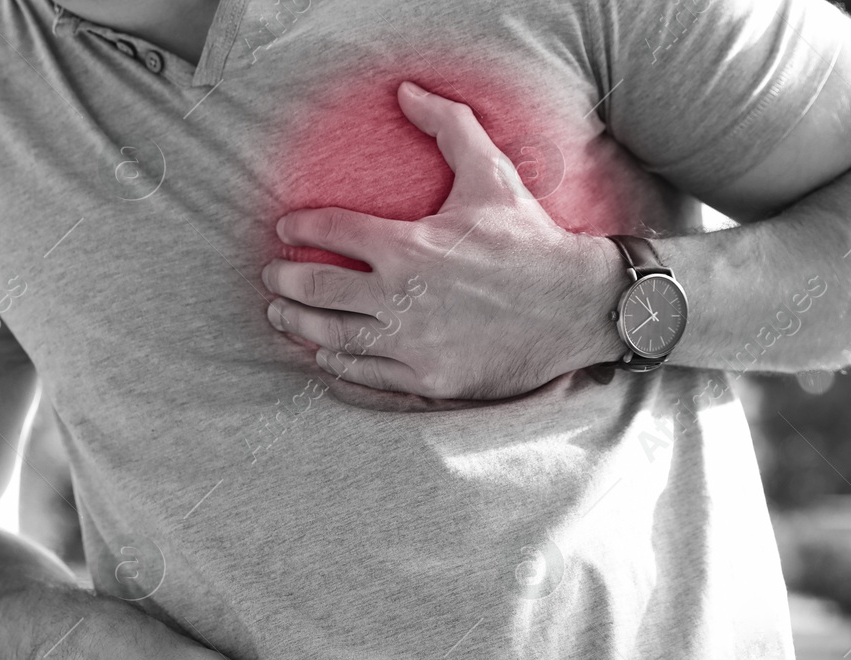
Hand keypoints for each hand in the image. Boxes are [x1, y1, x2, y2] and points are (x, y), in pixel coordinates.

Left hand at [261, 81, 625, 399]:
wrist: (577, 306)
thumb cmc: (529, 240)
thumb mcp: (491, 174)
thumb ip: (447, 127)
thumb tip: (406, 90)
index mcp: (409, 245)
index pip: (332, 231)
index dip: (300, 227)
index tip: (287, 227)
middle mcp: (401, 297)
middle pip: (317, 287)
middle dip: (285, 278)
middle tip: (273, 274)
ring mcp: (412, 342)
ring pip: (331, 335)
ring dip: (298, 322)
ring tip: (282, 312)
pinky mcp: (426, 377)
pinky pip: (364, 373)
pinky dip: (335, 362)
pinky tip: (323, 353)